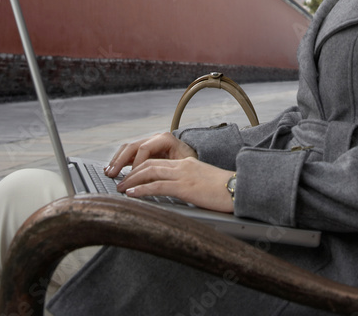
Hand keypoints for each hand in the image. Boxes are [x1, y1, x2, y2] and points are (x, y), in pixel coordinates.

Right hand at [104, 132, 196, 176]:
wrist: (196, 162)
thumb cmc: (192, 166)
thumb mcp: (183, 167)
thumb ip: (167, 171)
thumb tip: (151, 181)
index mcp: (165, 139)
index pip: (144, 148)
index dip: (136, 164)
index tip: (131, 178)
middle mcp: (155, 138)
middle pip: (133, 146)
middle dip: (120, 160)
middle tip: (112, 174)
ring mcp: (150, 143)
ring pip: (128, 148)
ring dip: (117, 160)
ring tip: (108, 172)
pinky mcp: (146, 151)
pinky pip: (129, 153)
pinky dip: (120, 160)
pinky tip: (112, 169)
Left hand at [116, 157, 235, 212]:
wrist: (238, 190)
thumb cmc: (225, 190)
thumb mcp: (204, 183)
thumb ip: (189, 184)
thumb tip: (179, 194)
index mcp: (187, 163)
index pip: (158, 162)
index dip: (141, 168)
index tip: (130, 176)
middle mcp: (182, 165)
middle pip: (150, 164)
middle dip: (132, 172)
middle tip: (119, 181)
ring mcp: (183, 175)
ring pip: (150, 172)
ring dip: (132, 180)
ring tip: (120, 188)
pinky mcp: (184, 187)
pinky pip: (157, 186)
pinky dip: (141, 189)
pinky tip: (132, 194)